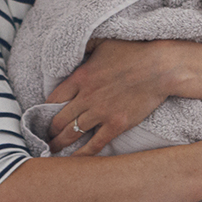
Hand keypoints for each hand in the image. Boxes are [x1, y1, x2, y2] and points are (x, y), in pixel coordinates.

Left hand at [47, 39, 171, 155]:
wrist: (160, 67)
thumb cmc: (133, 51)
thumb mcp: (102, 42)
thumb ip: (83, 47)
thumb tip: (70, 47)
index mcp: (80, 77)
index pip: (53, 98)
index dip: (44, 110)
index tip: (41, 116)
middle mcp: (87, 96)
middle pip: (59, 120)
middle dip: (49, 131)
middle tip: (45, 136)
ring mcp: (102, 112)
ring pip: (72, 133)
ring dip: (60, 143)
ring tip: (53, 149)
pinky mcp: (117, 124)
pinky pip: (95, 144)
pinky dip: (83, 154)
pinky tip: (74, 160)